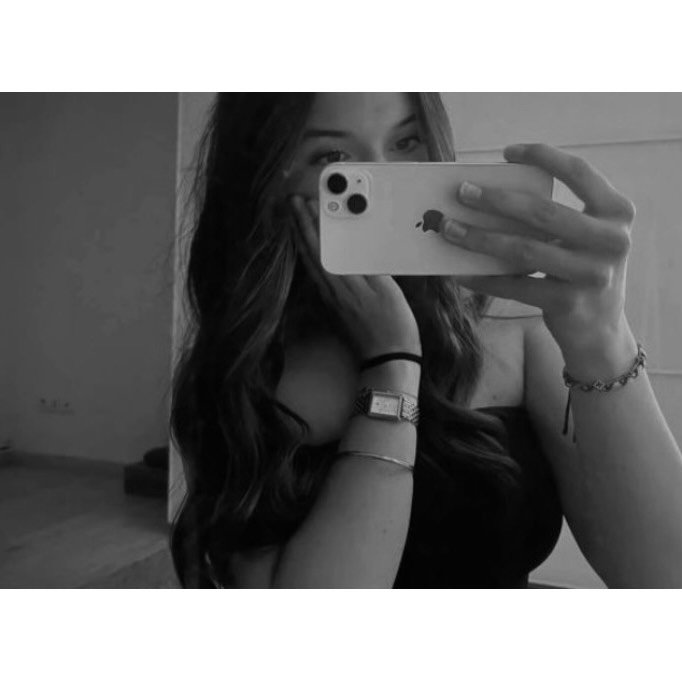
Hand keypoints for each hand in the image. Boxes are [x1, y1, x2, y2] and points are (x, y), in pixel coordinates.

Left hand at [289, 195, 421, 359]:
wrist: (387, 359)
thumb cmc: (393, 325)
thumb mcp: (386, 291)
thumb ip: (365, 268)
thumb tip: (349, 246)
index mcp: (343, 284)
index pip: (321, 248)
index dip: (310, 224)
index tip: (303, 202)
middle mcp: (330, 291)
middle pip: (310, 253)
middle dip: (301, 226)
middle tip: (293, 204)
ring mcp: (330, 300)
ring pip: (311, 263)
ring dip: (304, 239)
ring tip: (298, 220)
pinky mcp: (334, 306)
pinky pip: (317, 274)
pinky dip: (311, 257)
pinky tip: (313, 251)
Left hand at [440, 143, 634, 357]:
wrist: (601, 332)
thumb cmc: (581, 272)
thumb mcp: (583, 239)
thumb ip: (555, 217)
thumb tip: (490, 196)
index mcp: (617, 212)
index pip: (579, 172)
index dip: (543, 156)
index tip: (506, 152)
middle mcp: (612, 241)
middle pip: (543, 212)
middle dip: (495, 200)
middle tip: (462, 192)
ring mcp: (592, 275)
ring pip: (524, 250)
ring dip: (479, 238)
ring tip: (450, 229)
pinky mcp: (568, 303)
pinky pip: (515, 286)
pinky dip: (484, 278)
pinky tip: (460, 272)